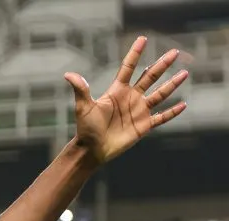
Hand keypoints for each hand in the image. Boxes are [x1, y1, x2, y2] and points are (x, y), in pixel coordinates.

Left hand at [66, 36, 187, 164]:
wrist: (92, 150)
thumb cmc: (86, 128)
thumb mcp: (83, 107)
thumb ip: (80, 90)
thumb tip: (68, 75)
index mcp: (117, 91)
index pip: (128, 68)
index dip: (135, 54)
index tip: (142, 39)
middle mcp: (131, 98)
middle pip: (150, 77)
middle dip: (162, 65)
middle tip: (174, 52)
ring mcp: (139, 111)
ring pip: (160, 94)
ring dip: (172, 84)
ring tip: (185, 73)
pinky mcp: (144, 125)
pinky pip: (162, 117)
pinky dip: (173, 112)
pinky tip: (183, 105)